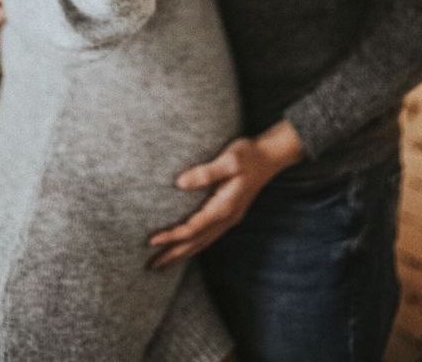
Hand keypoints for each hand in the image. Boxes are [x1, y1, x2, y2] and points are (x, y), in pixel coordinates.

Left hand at [147, 121, 305, 268]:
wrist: (271, 156)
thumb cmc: (249, 155)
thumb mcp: (228, 160)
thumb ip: (206, 173)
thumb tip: (179, 184)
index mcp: (225, 208)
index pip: (192, 228)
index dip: (171, 236)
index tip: (151, 240)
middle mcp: (227, 218)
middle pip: (196, 243)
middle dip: (173, 254)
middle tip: (151, 266)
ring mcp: (230, 218)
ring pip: (202, 243)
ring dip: (183, 253)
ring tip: (164, 263)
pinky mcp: (230, 213)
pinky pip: (208, 236)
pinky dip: (194, 245)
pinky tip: (187, 247)